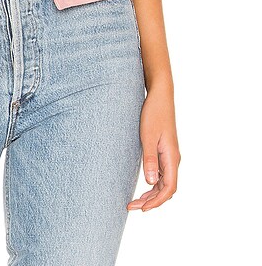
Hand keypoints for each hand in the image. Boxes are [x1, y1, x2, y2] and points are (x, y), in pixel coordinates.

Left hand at [127, 86, 180, 211]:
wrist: (160, 96)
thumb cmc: (153, 113)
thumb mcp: (148, 136)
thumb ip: (149, 159)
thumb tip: (150, 183)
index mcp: (172, 157)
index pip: (169, 188)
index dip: (157, 202)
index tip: (142, 209)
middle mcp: (173, 159)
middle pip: (166, 189)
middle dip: (151, 201)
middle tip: (132, 207)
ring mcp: (170, 155)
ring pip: (164, 182)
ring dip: (152, 194)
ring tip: (136, 201)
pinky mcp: (165, 151)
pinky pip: (162, 173)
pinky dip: (153, 183)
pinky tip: (144, 186)